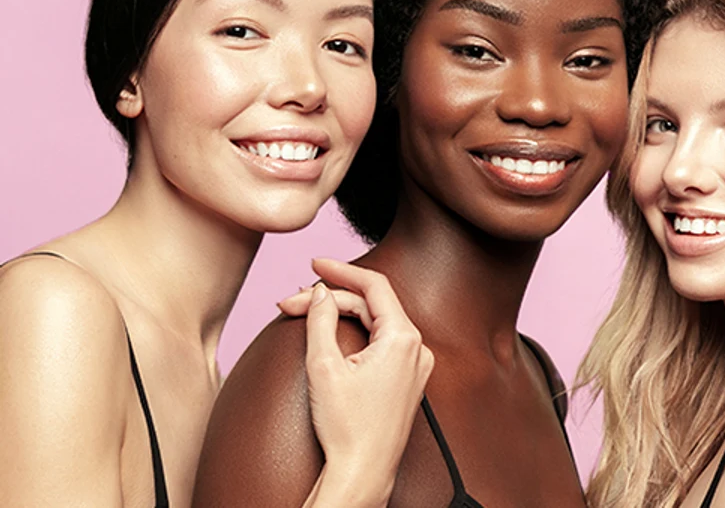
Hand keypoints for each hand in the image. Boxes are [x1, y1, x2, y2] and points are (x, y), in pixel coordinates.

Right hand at [277, 259, 433, 505]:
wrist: (363, 475)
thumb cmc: (346, 428)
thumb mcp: (324, 366)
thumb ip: (320, 319)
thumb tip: (320, 292)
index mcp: (404, 339)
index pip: (374, 285)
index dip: (341, 270)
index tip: (314, 264)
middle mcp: (418, 348)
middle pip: (371, 305)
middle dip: (330, 299)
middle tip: (291, 302)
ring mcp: (416, 365)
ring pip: (376, 322)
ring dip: (340, 315)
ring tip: (303, 314)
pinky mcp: (408, 379)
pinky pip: (383, 342)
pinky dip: (355, 333)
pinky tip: (330, 332)